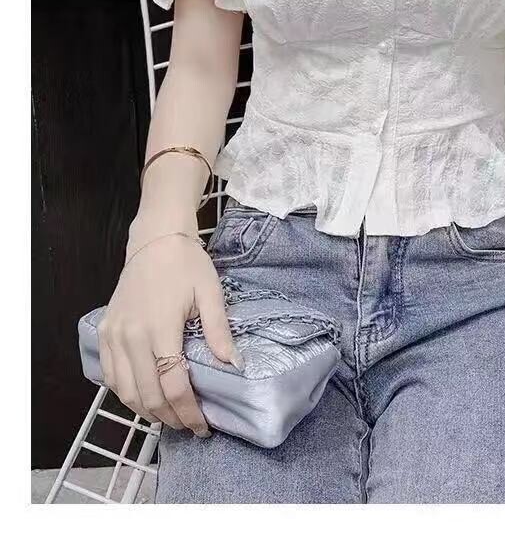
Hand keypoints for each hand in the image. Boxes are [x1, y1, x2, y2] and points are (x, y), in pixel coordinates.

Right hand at [96, 230, 242, 435]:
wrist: (155, 240)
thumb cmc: (187, 264)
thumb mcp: (210, 292)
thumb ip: (219, 331)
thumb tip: (235, 365)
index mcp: (160, 327)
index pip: (173, 384)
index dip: (188, 412)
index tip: (203, 427)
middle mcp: (132, 336)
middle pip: (147, 395)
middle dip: (170, 418)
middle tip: (189, 425)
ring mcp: (114, 335)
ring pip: (124, 391)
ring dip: (146, 410)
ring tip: (169, 416)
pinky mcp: (105, 331)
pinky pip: (110, 375)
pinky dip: (125, 393)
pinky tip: (144, 397)